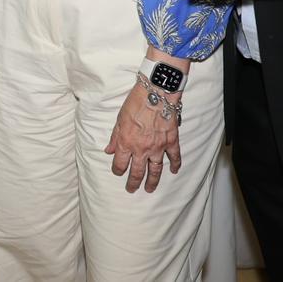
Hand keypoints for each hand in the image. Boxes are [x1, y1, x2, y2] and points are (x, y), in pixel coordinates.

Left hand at [105, 76, 183, 193]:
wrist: (156, 93)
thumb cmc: (135, 103)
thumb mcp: (119, 119)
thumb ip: (114, 137)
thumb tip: (108, 150)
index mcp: (126, 143)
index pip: (120, 164)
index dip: (117, 170)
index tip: (117, 173)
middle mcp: (141, 149)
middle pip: (137, 172)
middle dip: (133, 183)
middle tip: (131, 189)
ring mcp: (158, 147)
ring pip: (155, 170)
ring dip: (152, 181)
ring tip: (150, 189)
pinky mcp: (171, 142)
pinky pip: (174, 157)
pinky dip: (175, 165)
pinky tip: (173, 171)